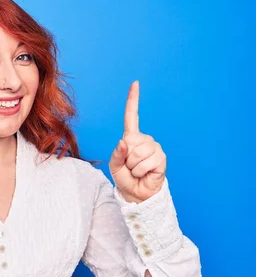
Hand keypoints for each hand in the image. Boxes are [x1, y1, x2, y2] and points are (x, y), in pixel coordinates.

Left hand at [109, 81, 166, 202]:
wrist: (136, 193)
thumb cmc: (125, 177)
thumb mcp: (114, 164)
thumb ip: (117, 152)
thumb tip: (125, 142)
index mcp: (131, 138)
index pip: (132, 116)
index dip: (133, 100)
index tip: (135, 83)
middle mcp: (144, 140)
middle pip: (130, 142)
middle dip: (126, 158)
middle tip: (130, 166)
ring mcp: (154, 147)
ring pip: (137, 154)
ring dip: (133, 166)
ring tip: (136, 170)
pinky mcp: (161, 157)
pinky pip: (146, 163)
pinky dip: (140, 171)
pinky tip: (145, 173)